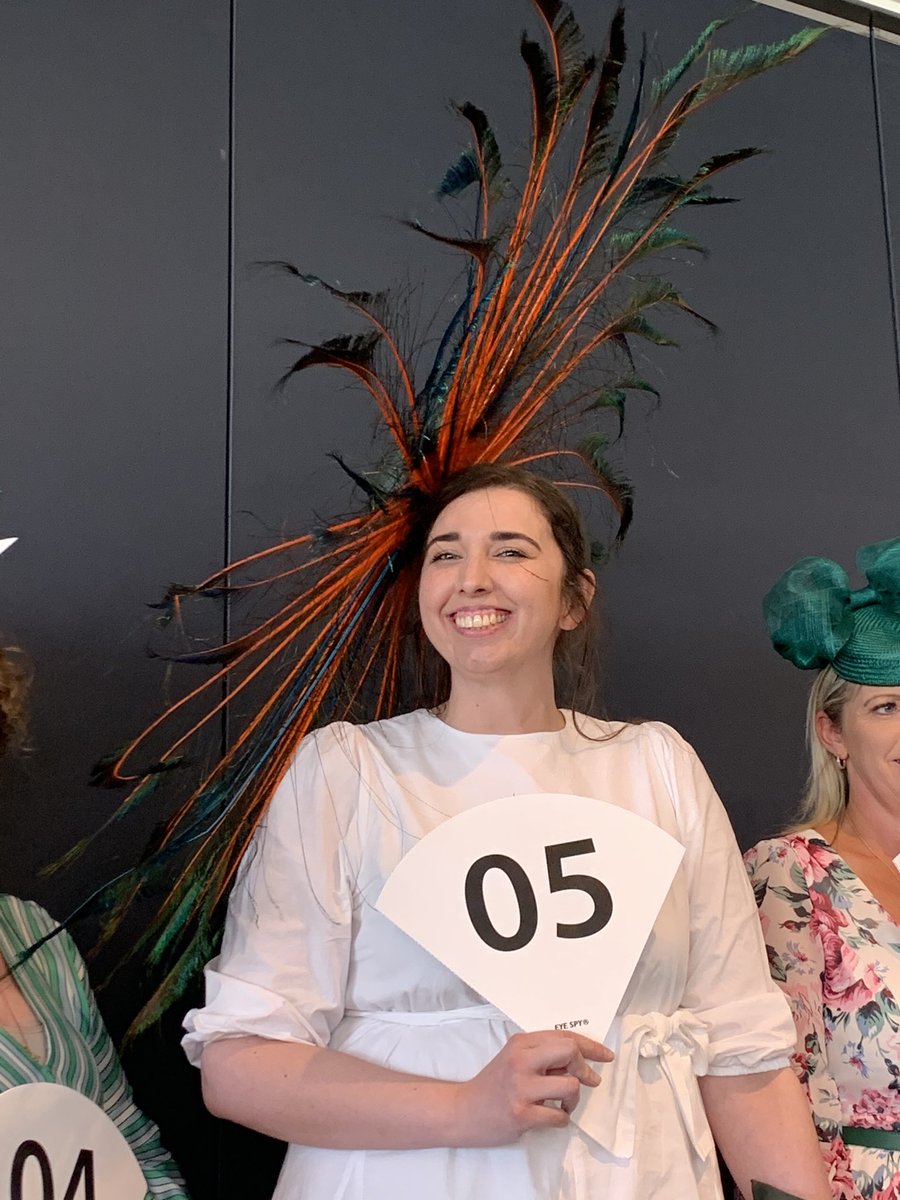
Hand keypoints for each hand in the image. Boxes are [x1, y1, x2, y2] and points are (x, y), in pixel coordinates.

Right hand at [450, 1030, 613, 1146]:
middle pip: (570, 1053)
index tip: (605, 1056)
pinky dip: (562, 1118)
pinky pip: (560, 1116)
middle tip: (589, 1079)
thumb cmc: (493, 1085)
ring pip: (570, 1086)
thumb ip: (542, 1055)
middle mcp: (521, 1061)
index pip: (564, 1037)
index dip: (590, 1046)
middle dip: (585, 1068)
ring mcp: (521, 1088)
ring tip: (562, 1103)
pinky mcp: (522, 1114)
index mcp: (521, 1043)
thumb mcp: (514, 1058)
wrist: (463, 1111)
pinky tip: (552, 1116)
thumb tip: (580, 1060)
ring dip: (573, 1098)